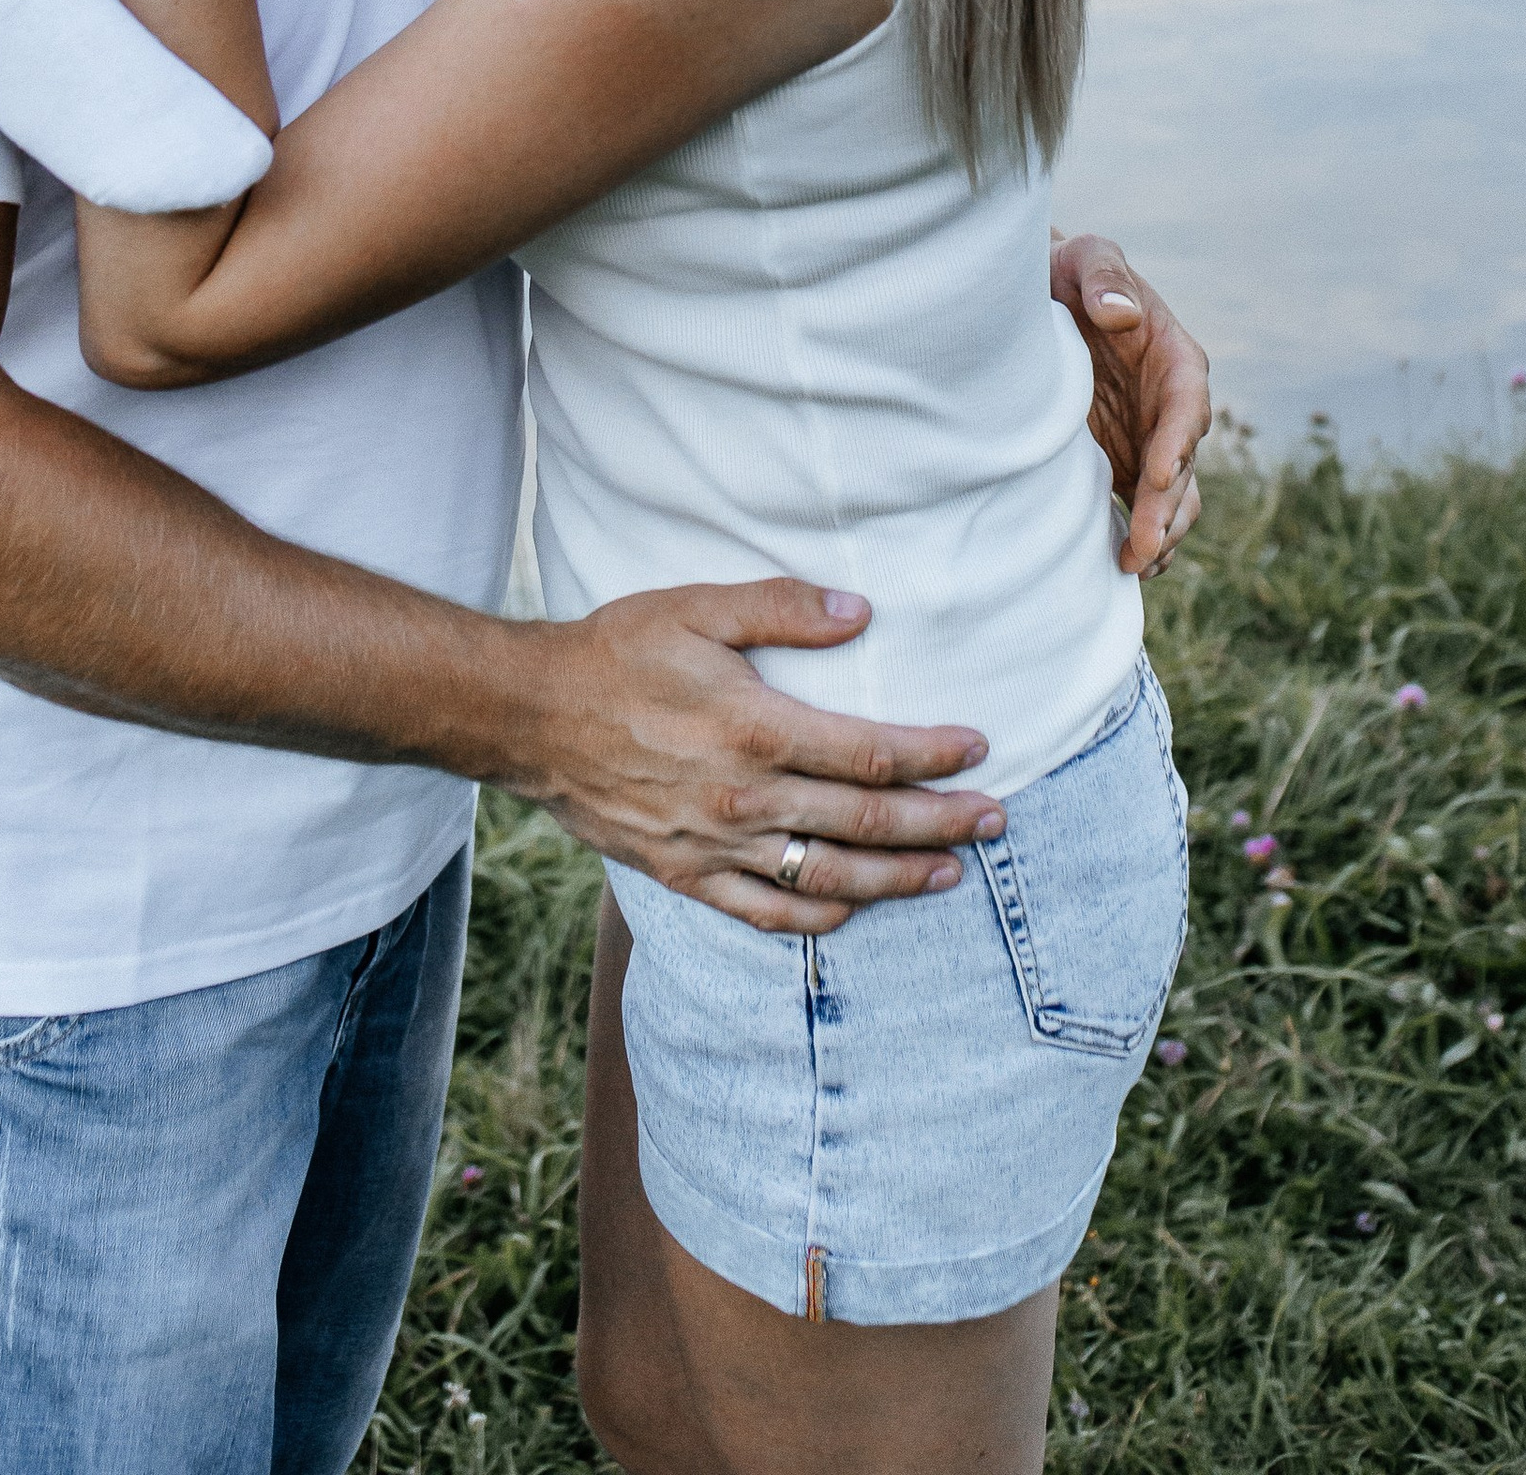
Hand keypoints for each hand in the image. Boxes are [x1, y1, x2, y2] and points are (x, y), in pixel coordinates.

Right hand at [510, 579, 1004, 935]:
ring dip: (899, 879)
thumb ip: (782, 606)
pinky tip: (855, 909)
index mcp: (755, 729)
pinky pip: (767, 914)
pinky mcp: (686, 876)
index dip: (933, 755)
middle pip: (866, 824)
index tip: (979, 750)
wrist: (529, 717)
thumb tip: (860, 612)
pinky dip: (820, 918)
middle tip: (996, 818)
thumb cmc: (616, 652)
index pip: (870, 754)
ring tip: (951, 871)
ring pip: (828, 880)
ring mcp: (715, 847)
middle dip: (940, 822)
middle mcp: (743, 799)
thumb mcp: (697, 607)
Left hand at [1051, 231, 1208, 575]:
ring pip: (1172, 497)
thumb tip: (1122, 313)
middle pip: (1183, 464)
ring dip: (1159, 532)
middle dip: (1166, 507)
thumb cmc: (1069, 270)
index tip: (1159, 474)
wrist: (1043, 298)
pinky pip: (1141, 507)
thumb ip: (1105, 276)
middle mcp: (1169, 406)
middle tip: (1142, 546)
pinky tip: (1123, 566)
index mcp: (1174, 358)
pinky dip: (1140, 537)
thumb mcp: (1086, 256)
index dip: (1178, 441)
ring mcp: (1149, 439)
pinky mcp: (1123, 461)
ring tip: (1135, 566)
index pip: (1187, 403)